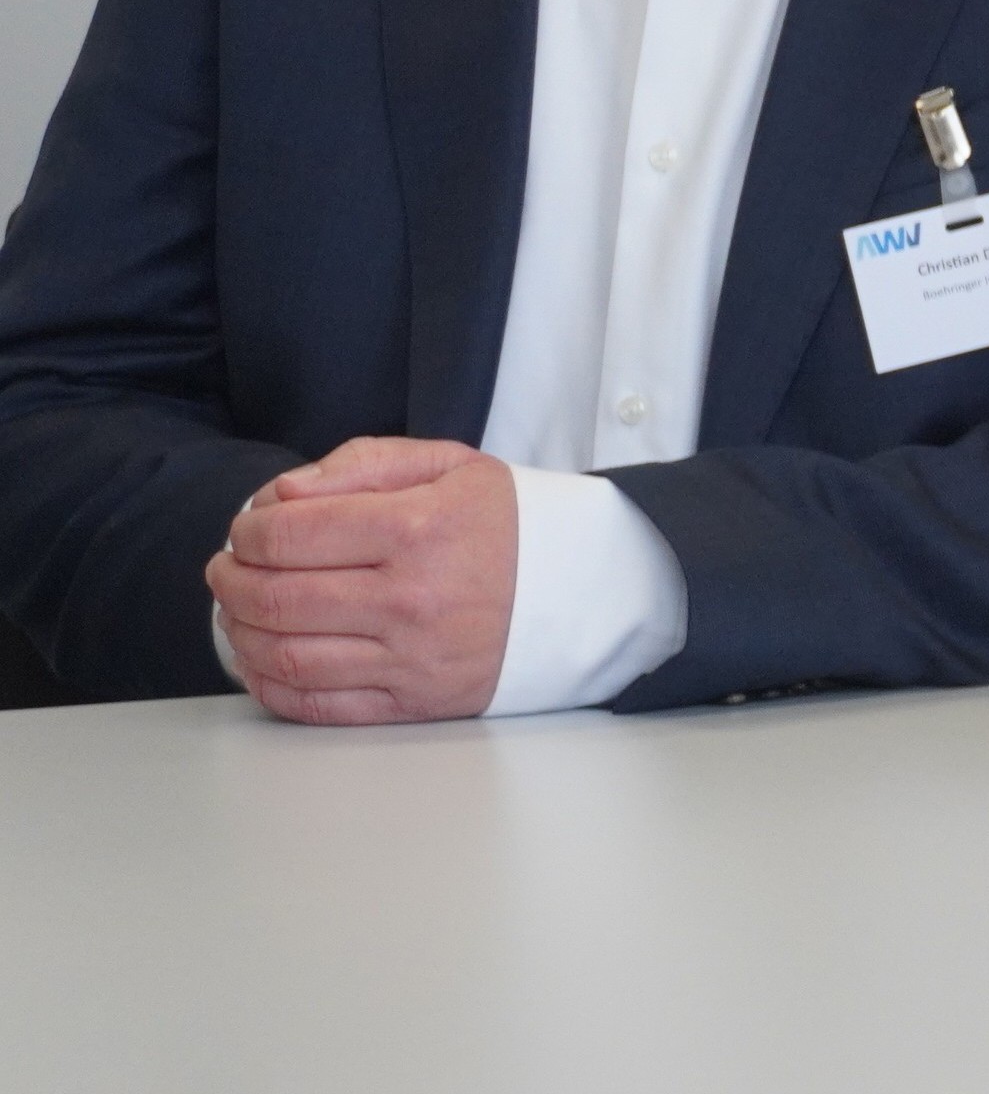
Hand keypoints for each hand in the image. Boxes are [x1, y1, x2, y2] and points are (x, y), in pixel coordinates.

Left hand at [207, 437, 515, 724]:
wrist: (582, 588)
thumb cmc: (508, 522)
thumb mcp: (449, 464)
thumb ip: (363, 463)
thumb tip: (282, 496)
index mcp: (418, 528)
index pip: (293, 533)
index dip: (249, 531)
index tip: (246, 528)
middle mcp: (411, 597)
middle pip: (278, 598)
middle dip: (231, 581)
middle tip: (226, 568)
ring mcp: (410, 658)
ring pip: (286, 656)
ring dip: (240, 633)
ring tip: (238, 610)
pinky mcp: (413, 703)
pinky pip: (316, 705)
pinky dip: (269, 685)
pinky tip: (260, 659)